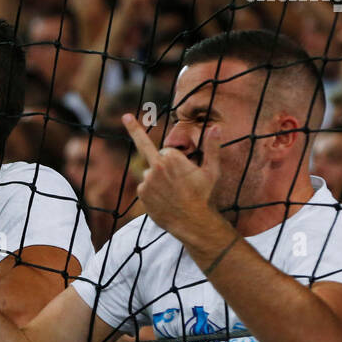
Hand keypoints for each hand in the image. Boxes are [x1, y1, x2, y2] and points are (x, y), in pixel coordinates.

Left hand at [122, 113, 221, 241]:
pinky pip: (145, 187)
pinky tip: (165, 200)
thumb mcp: (212, 171)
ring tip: (173, 193)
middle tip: (126, 118)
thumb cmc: (204, 196)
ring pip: (150, 174)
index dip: (177, 160)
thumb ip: (212, 147)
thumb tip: (216, 127)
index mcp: (172, 158)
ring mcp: (147, 180)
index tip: (184, 168)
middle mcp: (156, 166)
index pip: (167, 151)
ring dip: (158, 179)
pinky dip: (153, 191)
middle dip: (138, 134)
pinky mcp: (142, 193)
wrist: (193, 222)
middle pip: (153, 156)